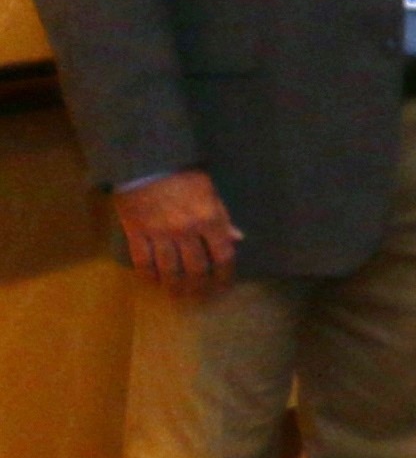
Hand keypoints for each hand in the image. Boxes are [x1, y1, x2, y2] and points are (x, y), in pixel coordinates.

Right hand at [114, 171, 239, 300]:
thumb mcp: (210, 192)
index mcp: (210, 219)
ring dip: (174, 286)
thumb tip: (237, 239)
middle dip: (199, 287)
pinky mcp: (136, 232)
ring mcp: (160, 233)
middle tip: (198, 296)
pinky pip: (143, 261)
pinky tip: (153, 281)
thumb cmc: (183, 174)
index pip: (223, 256)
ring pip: (169, 269)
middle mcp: (187, 231)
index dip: (224, 275)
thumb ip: (222, 217)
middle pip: (196, 269)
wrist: (146, 161)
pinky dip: (148, 275)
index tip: (222, 286)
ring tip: (176, 294)